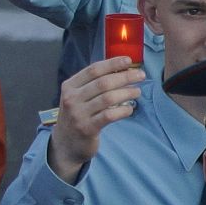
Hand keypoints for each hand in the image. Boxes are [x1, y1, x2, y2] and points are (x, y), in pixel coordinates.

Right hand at [47, 56, 146, 181]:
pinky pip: (110, 116)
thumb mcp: (77, 97)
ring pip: (108, 98)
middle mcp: (71, 98)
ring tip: (137, 91)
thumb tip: (121, 71)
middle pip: (103, 83)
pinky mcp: (87, 128)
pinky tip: (129, 109)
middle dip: (124, 77)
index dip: (112, 64)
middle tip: (140, 76)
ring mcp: (78, 114)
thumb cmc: (77, 116)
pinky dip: (123, 111)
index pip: (92, 70)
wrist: (65, 144)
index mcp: (69, 86)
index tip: (128, 60)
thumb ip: (92, 85)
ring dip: (127, 93)